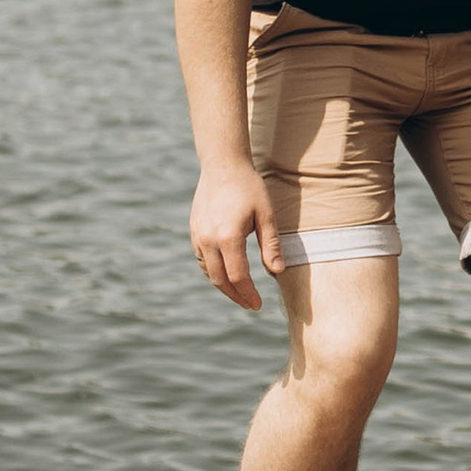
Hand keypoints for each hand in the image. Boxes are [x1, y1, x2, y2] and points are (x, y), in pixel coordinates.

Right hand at [189, 157, 280, 310]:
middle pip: (220, 280)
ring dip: (223, 286)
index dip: (248, 294)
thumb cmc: (249, 188)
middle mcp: (208, 240)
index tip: (258, 305)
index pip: (238, 276)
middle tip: (249, 305)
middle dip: (235, 296)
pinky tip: (226, 273)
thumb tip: (277, 272)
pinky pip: (202, 260)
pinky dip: (214, 271)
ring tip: (240, 292)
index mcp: (228, 237)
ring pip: (209, 272)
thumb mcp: (266, 215)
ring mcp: (197, 236)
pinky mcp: (193, 231)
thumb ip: (271, 245)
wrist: (223, 165)